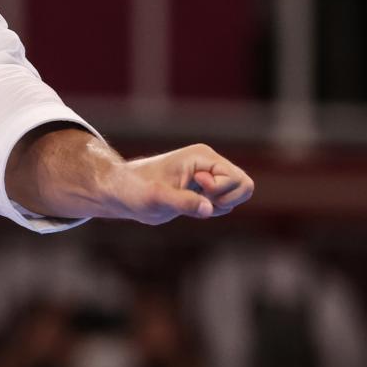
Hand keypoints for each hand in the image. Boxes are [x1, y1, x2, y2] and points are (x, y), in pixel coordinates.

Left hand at [109, 143, 254, 224]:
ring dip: (220, 206)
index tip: (194, 189)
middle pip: (245, 186)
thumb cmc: (134, 191)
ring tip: (190, 203)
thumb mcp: (155, 199)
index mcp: (202, 156)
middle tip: (197, 201)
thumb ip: (182, 202)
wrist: (121, 191)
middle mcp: (209, 162)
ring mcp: (209, 174)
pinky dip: (214, 209)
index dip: (220, 192)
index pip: (238, 179)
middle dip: (225, 200)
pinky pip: (227, 202)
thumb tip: (208, 209)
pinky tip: (191, 206)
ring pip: (238, 195)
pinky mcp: (206, 186)